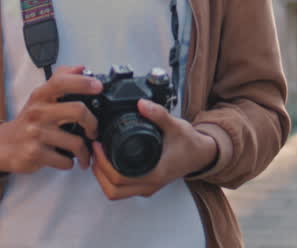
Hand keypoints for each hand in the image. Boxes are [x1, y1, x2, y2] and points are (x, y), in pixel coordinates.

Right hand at [0, 65, 101, 174]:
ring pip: (75, 142)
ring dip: (84, 152)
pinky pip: (65, 161)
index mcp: (40, 96)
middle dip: (93, 124)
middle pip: (77, 111)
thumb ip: (60, 80)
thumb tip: (81, 68)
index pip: (61, 82)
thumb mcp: (40, 98)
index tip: (98, 87)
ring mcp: (36, 133)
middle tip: (93, 131)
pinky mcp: (35, 153)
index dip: (82, 82)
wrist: (3, 146)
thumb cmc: (28, 121)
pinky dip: (70, 163)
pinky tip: (66, 160)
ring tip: (84, 154)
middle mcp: (37, 112)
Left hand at [90, 99, 218, 199]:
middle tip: (94, 150)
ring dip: (102, 177)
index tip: (98, 145)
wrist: (202, 154)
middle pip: (113, 190)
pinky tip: (107, 161)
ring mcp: (148, 187)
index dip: (103, 164)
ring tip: (98, 155)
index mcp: (155, 174)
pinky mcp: (146, 185)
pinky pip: (122, 189)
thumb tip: (141, 103)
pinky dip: (110, 179)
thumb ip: (158, 114)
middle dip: (99, 172)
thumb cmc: (190, 143)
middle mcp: (150, 185)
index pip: (119, 178)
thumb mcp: (176, 125)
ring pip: (116, 193)